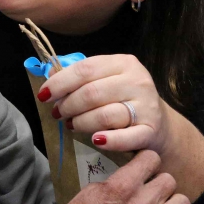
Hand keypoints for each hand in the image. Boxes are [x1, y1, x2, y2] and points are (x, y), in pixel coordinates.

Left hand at [39, 55, 172, 153]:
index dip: (60, 82)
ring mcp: (146, 106)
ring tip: (72, 125)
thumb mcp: (107, 80)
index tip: (44, 95)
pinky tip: (96, 140)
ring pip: (104, 115)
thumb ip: (82, 77)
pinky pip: (125, 138)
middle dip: (68, 105)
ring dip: (81, 123)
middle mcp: (137, 81)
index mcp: (124, 63)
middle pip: (91, 93)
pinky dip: (108, 140)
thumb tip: (49, 75)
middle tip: (58, 114)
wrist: (159, 124)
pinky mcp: (150, 130)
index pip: (86, 69)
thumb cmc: (124, 99)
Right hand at [43, 150, 189, 203]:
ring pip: (182, 202)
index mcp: (122, 186)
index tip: (143, 166)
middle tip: (149, 187)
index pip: (152, 158)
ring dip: (170, 202)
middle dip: (158, 182)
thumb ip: (119, 180)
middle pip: (169, 180)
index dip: (146, 160)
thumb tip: (134, 173)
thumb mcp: (93, 190)